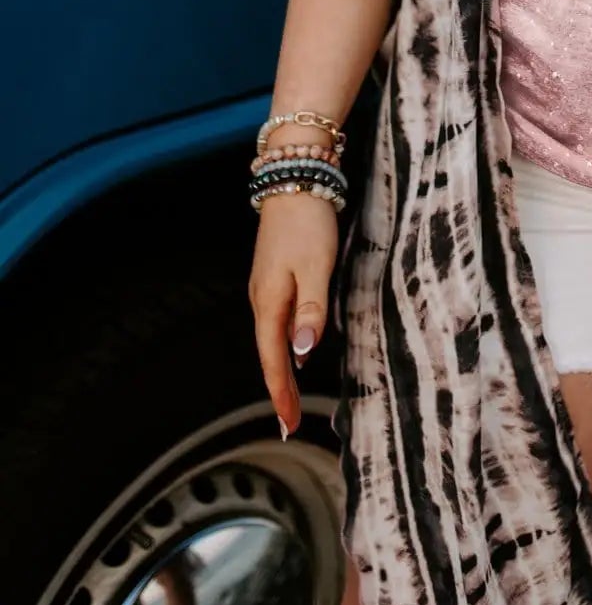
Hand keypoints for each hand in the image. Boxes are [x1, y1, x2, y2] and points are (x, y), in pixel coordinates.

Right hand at [248, 193, 338, 438]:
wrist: (294, 180)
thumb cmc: (308, 223)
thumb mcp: (317, 266)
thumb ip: (311, 310)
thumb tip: (302, 352)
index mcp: (269, 301)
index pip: (273, 359)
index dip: (281, 394)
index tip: (288, 425)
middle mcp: (261, 299)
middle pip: (269, 354)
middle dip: (280, 389)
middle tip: (289, 424)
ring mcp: (265, 287)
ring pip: (272, 337)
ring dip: (282, 368)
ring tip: (292, 399)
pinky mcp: (274, 276)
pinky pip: (277, 320)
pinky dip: (284, 343)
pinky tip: (295, 351)